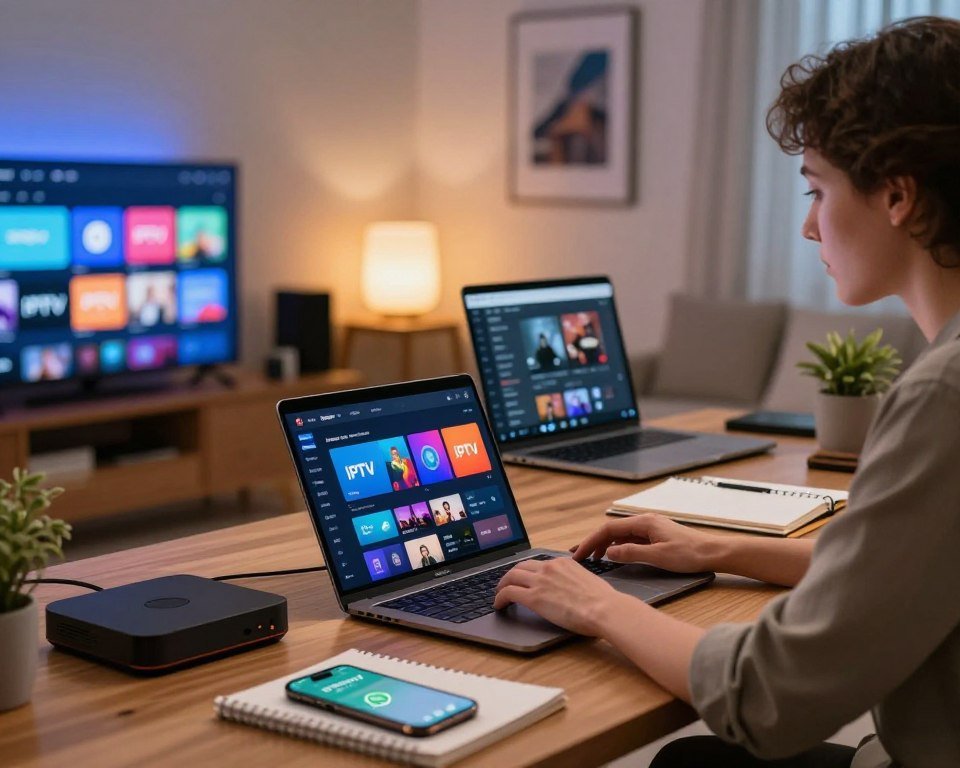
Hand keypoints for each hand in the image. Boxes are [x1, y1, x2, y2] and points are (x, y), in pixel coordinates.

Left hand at [493, 557, 622, 635]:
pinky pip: (509, 593)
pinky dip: (499, 598)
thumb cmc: (602, 600)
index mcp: (562, 562)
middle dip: (510, 575)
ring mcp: (540, 581)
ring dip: (501, 585)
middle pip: (520, 567)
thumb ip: (573, 579)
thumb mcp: (587, 580)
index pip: (537, 564)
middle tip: (506, 584)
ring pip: (510, 577)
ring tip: (499, 594)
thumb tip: (569, 587)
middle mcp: (549, 567)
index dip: (527, 572)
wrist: (604, 608)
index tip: (524, 578)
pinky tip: (498, 605)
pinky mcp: (534, 597)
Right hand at [572, 514, 716, 573]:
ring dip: (605, 545)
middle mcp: (645, 521)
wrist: (714, 552)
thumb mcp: (658, 556)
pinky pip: (630, 539)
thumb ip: (631, 553)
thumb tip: (609, 552)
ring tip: (593, 558)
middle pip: (612, 530)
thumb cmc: (690, 554)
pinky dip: (618, 547)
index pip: (608, 529)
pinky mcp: (656, 536)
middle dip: (593, 542)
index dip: (590, 541)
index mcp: (643, 522)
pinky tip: (614, 556)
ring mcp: (651, 528)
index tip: (578, 554)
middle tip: (578, 555)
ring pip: (620, 535)